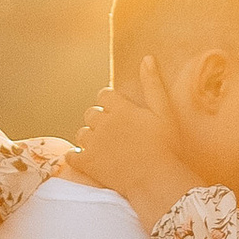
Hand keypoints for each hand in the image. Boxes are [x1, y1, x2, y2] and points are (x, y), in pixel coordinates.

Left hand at [68, 71, 197, 228]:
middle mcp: (103, 122)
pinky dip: (76, 158)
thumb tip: (147, 57)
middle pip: (91, 113)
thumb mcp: (164, 112)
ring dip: (89, 138)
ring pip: (81, 133)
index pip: (104, 95)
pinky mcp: (88, 164)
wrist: (157, 181)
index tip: (120, 113)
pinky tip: (87, 161)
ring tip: (105, 148)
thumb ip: (153, 85)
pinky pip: (72, 156)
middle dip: (99, 119)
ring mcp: (93, 144)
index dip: (111, 102)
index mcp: (121, 108)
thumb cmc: (167, 147)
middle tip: (114, 133)